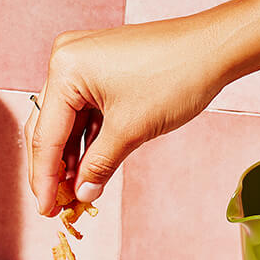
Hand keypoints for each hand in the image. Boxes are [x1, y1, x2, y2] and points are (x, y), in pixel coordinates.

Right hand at [24, 0, 259, 214]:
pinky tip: (87, 168)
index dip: (44, 179)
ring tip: (73, 193)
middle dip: (53, 169)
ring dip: (70, 157)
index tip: (46, 211)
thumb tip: (81, 195)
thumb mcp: (131, 131)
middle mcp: (65, 60)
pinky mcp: (98, 68)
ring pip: (66, 121)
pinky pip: (83, 110)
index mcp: (65, 70)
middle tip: (55, 206)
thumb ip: (99, 166)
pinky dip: (86, 139)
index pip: (46, 136)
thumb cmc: (176, 78)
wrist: (214, 48)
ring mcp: (82, 62)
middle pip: (49, 127)